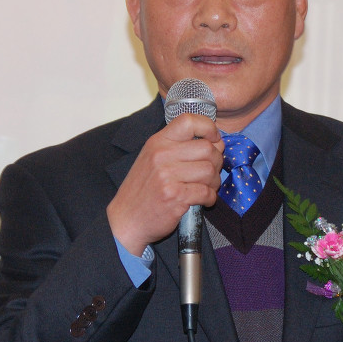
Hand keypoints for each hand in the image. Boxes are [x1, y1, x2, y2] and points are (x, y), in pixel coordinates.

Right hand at [107, 113, 223, 255]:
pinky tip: (203, 200)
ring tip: (207, 188)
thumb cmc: (142, 191)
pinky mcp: (175, 196)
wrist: (125, 220)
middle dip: (217, 161)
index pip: (189, 121)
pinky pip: (206, 192)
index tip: (214, 140)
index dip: (209, 128)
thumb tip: (215, 142)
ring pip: (210, 170)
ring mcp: (167, 176)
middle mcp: (162, 155)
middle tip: (211, 172)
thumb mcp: (152, 159)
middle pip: (207, 148)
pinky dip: (210, 198)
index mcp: (157, 142)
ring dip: (214, 182)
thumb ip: (178, 147)